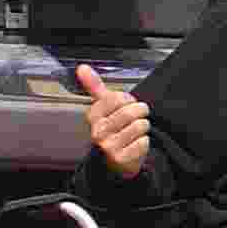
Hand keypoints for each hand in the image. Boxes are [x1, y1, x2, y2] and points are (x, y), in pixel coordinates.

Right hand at [75, 64, 151, 179]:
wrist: (114, 160)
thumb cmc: (111, 130)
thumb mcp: (103, 107)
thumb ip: (94, 86)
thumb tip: (82, 68)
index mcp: (92, 116)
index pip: (118, 98)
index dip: (127, 100)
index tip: (125, 105)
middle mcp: (97, 131)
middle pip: (130, 112)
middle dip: (139, 112)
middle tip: (136, 117)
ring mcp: (108, 146)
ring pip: (140, 125)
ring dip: (143, 127)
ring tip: (135, 131)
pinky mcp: (121, 158)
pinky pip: (143, 142)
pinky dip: (144, 141)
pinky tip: (135, 144)